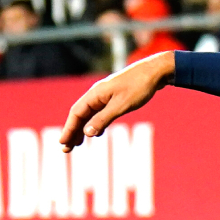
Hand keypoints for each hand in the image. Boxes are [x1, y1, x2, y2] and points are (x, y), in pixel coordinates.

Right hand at [59, 52, 175, 152]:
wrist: (157, 70)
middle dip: (72, 131)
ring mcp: (107, 95)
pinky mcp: (116, 96)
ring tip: (77, 144)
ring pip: (90, 114)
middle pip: (80, 115)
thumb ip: (103, 119)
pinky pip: (100, 112)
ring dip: (83, 129)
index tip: (62, 143)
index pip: (76, 113)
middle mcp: (98, 94)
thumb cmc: (139, 86)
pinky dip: (95, 123)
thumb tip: (86, 132)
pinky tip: (96, 133)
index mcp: (95, 94)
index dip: (68, 129)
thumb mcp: (121, 105)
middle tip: (66, 148)